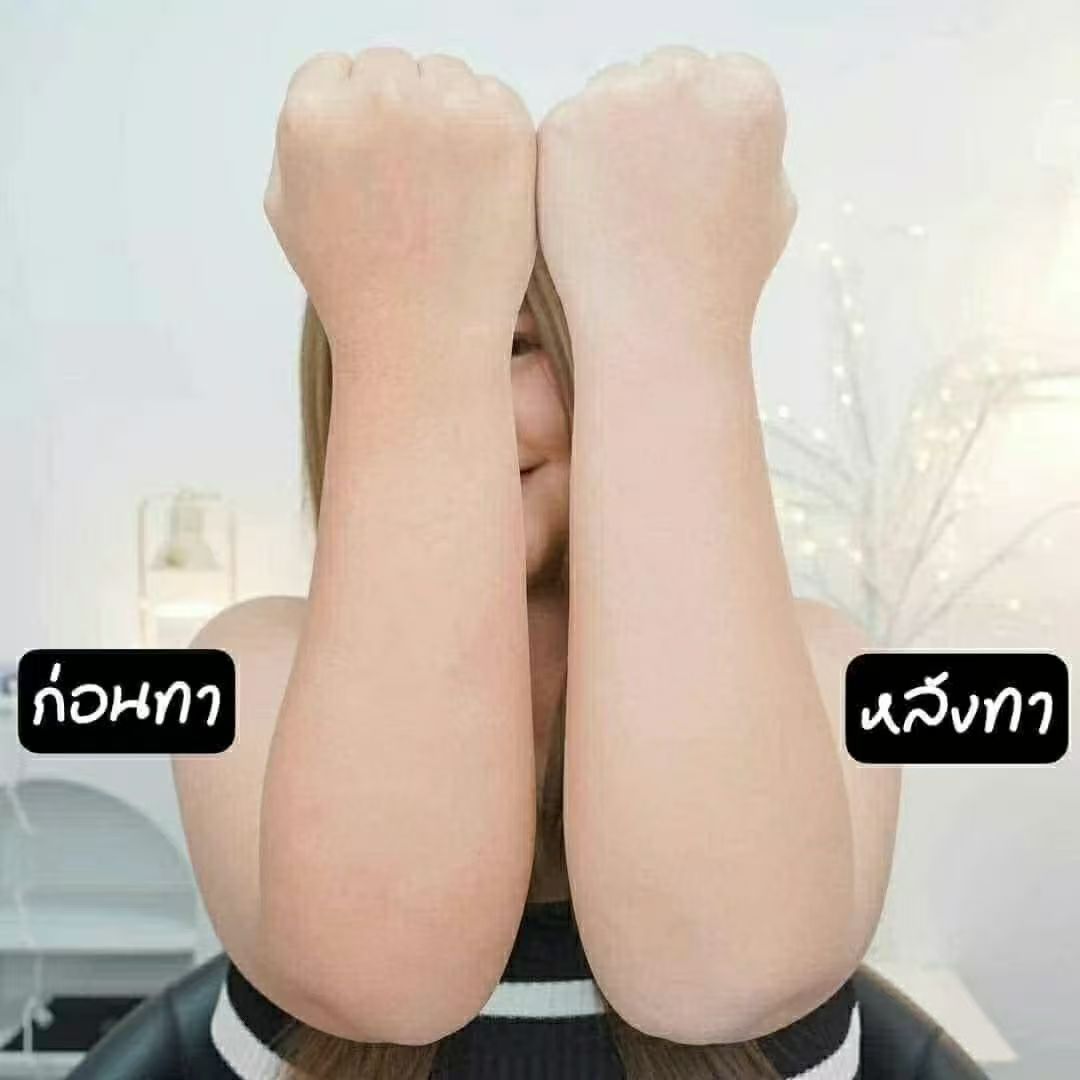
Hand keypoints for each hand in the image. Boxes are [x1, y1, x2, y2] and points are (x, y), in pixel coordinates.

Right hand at [264, 47, 536, 361]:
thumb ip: (301, 137)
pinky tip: (475, 187)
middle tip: (411, 184)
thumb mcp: (288, 208)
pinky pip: (493, 95)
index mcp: (314, 116)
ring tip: (442, 191)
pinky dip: (488, 130)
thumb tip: (332, 97)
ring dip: (445, 115)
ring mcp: (446, 110)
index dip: (352, 120)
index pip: (333, 71)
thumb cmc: (358, 287)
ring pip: (444, 75)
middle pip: (389, 67)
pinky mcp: (503, 128)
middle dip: (398, 113)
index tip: (371, 164)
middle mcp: (378, 99)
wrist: (425, 341)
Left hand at [537, 46, 796, 346]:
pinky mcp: (565, 126)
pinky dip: (570, 166)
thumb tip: (724, 126)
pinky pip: (567, 130)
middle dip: (653, 122)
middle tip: (645, 192)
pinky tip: (587, 213)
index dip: (697, 129)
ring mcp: (620, 98)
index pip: (718, 77)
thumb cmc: (719, 279)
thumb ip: (753, 148)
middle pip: (661, 74)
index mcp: (747, 92)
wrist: (659, 328)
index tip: (686, 171)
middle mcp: (687, 78)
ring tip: (619, 210)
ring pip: (610, 96)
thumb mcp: (774, 204)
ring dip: (609, 136)